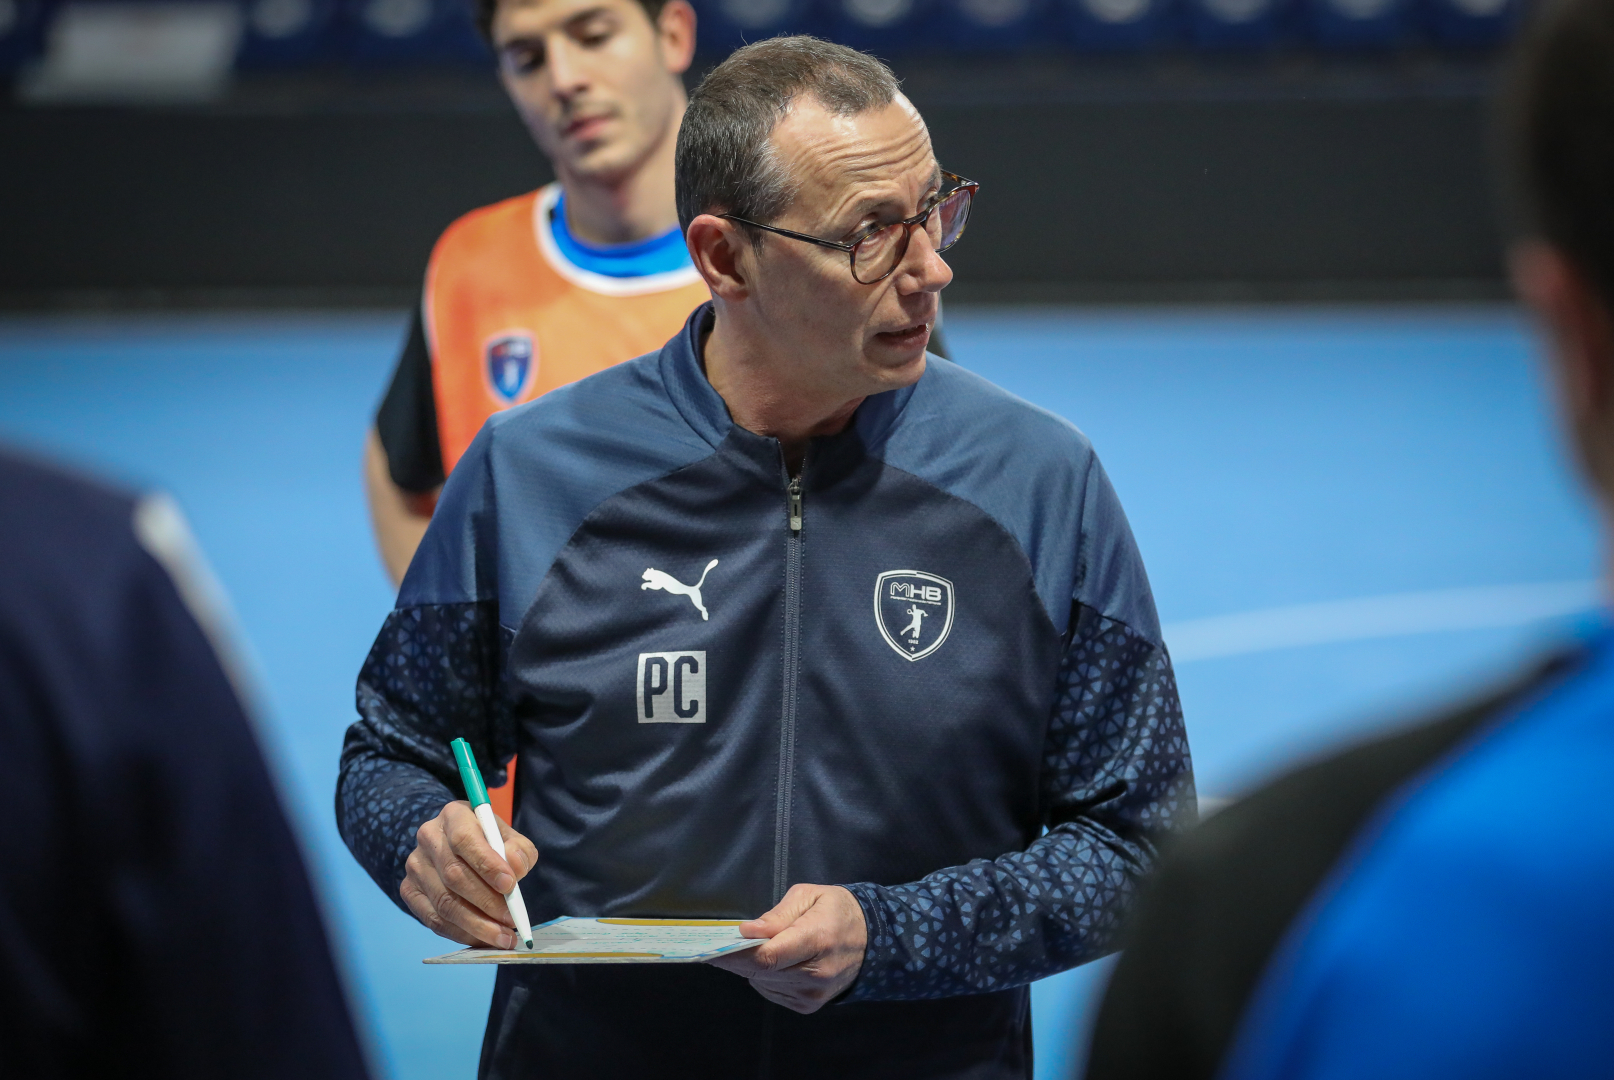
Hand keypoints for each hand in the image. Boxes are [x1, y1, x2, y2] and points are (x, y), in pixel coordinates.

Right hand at [400, 800, 537, 948]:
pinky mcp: (409, 891)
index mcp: (454, 816)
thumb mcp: (509, 838)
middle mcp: (428, 838)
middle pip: (454, 875)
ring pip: (444, 902)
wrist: (455, 847)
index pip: (465, 840)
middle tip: (511, 920)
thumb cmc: (488, 842)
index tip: (510, 886)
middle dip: (487, 902)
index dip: (487, 865)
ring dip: (476, 925)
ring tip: (502, 937)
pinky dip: (461, 933)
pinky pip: (433, 920)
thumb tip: (515, 869)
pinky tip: (482, 939)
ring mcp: (415, 866)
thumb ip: (519, 851)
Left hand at [708, 883, 866, 1013]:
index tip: (712, 947)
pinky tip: (771, 962)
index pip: (769, 955)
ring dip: (750, 967)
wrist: (874, 941)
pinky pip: (772, 991)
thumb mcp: (809, 896)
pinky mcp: (808, 1005)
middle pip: (761, 971)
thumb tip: (746, 931)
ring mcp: (812, 994)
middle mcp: (816, 974)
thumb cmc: (837, 911)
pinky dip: (764, 976)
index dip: (736, 954)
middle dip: (736, 958)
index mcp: (818, 939)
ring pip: (762, 983)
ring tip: (750, 948)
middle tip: (717, 945)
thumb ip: (777, 916)